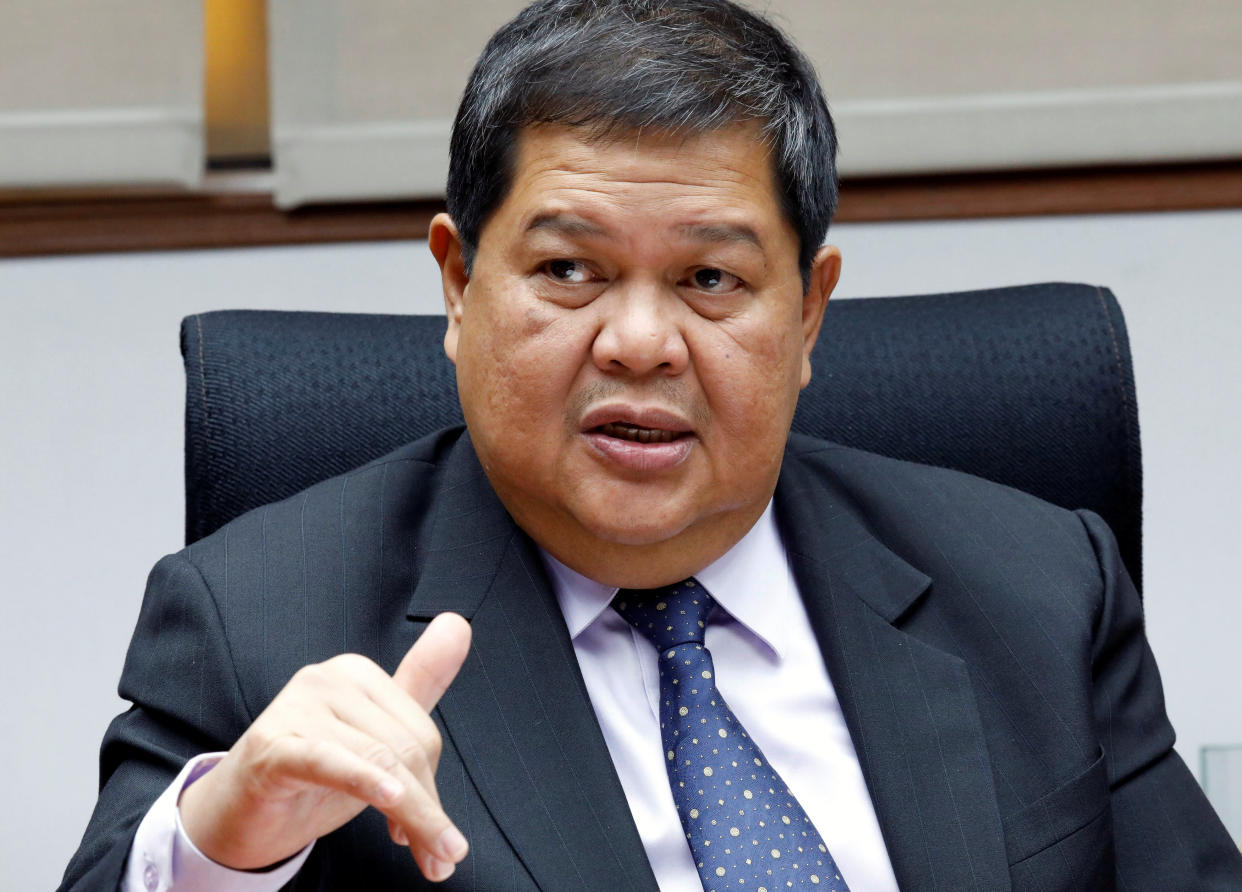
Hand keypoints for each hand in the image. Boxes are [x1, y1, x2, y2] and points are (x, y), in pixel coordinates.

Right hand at [179, 613, 471, 881]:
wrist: (235, 815)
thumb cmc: (310, 775)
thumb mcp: (373, 735)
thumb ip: (419, 681)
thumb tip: (459, 624)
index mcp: (357, 673)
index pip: (420, 732)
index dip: (431, 788)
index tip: (438, 834)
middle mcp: (329, 678)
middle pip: (405, 748)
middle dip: (427, 810)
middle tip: (438, 857)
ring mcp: (298, 707)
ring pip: (381, 762)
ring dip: (413, 818)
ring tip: (432, 859)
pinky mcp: (274, 745)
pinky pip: (330, 761)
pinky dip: (365, 779)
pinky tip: (391, 799)